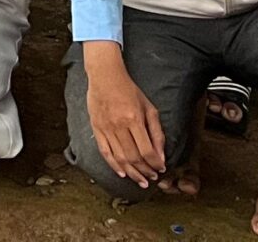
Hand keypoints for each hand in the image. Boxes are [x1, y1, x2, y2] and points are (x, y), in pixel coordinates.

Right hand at [81, 43, 167, 187]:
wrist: (104, 76)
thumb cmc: (129, 90)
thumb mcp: (149, 108)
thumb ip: (156, 132)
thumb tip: (161, 155)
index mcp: (134, 119)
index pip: (147, 151)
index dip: (155, 163)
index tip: (161, 168)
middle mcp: (119, 125)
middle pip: (134, 157)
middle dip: (145, 171)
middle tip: (152, 178)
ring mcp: (106, 128)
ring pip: (120, 158)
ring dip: (132, 172)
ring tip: (141, 180)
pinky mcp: (96, 128)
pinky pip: (105, 151)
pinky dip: (114, 165)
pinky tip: (122, 173)